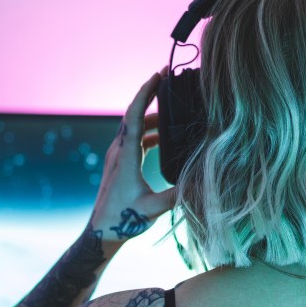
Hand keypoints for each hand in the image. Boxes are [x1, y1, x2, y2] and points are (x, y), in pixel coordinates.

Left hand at [88, 67, 176, 240]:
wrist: (101, 231)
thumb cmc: (124, 221)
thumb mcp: (152, 209)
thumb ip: (177, 196)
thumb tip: (203, 183)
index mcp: (126, 155)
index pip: (135, 115)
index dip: (146, 92)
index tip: (159, 75)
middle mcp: (119, 150)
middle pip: (134, 114)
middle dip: (151, 94)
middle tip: (169, 79)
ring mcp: (118, 155)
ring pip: (135, 126)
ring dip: (153, 114)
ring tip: (174, 107)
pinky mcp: (120, 163)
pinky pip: (136, 138)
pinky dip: (150, 131)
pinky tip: (164, 137)